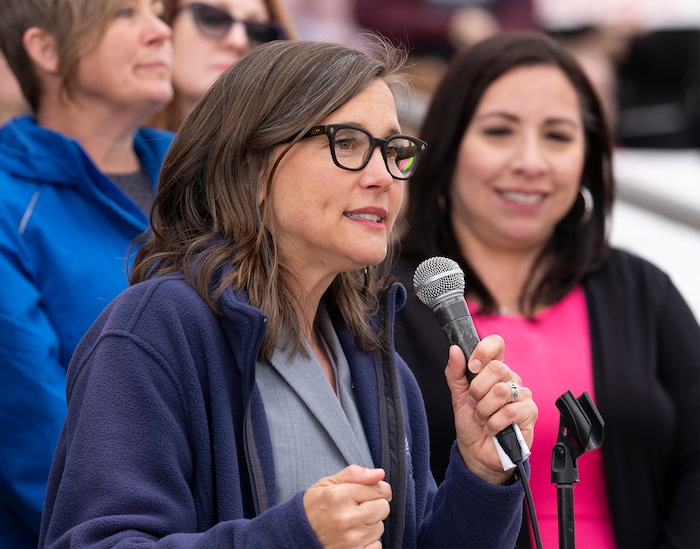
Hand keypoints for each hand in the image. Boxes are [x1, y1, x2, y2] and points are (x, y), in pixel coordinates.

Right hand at [303, 465, 391, 548]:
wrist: (294, 536)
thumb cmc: (312, 508)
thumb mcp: (327, 484)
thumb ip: (354, 474)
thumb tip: (380, 473)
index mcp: (340, 496)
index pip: (379, 489)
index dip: (378, 489)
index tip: (370, 492)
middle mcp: (347, 518)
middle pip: (383, 508)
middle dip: (374, 506)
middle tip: (357, 508)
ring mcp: (350, 540)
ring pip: (379, 528)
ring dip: (369, 525)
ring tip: (351, 524)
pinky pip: (376, 546)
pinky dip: (368, 542)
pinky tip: (352, 537)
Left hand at [445, 336, 536, 484]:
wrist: (477, 453)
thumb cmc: (471, 424)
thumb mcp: (458, 396)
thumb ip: (455, 372)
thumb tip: (455, 350)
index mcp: (493, 371)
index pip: (497, 345)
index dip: (484, 351)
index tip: (471, 366)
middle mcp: (510, 379)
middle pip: (497, 368)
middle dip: (477, 390)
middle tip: (474, 404)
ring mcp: (522, 395)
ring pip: (501, 390)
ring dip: (484, 409)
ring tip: (482, 419)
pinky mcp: (530, 412)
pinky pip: (510, 411)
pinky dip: (494, 423)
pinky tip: (492, 428)